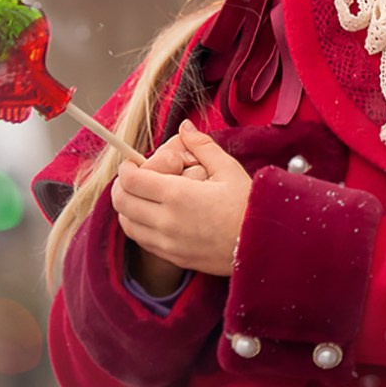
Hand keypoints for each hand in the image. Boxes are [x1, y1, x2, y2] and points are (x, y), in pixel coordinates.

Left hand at [111, 119, 252, 276]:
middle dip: (121, 186)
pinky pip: (142, 241)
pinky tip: (153, 216)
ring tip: (141, 197)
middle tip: (132, 177)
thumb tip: (185, 129)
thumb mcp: (228, 169)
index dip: (126, 168)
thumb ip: (202, 147)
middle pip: (122, 203)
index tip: (132, 162)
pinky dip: (138, 226)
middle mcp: (166, 221)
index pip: (132, 181)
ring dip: (127, 208)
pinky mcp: (173, 257)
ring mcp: (168, 242)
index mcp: (178, 195)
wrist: (263, 244)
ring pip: (127, 225)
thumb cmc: (249, 205)